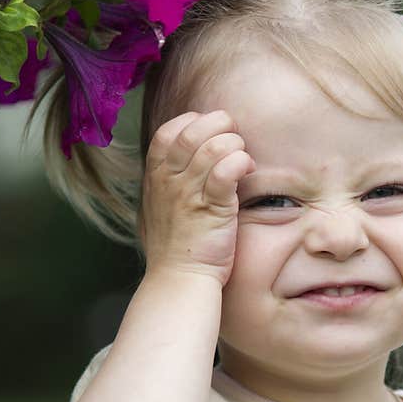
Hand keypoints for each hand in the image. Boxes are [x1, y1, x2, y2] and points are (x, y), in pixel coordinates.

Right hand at [138, 110, 255, 286]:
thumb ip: (168, 179)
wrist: (179, 278)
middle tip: (233, 141)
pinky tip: (247, 171)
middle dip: (220, 126)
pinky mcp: (214, 207)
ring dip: (235, 145)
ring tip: (242, 159)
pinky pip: (229, 169)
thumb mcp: (159, 205)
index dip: (193, 123)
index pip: (169, 131)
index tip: (211, 134)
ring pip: (215, 146)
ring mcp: (190, 193)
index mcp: (155, 176)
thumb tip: (186, 155)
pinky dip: (242, 162)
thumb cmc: (175, 245)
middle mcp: (169, 180)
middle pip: (193, 130)